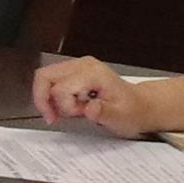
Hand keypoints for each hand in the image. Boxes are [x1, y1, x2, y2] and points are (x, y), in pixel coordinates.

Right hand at [30, 57, 151, 132]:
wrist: (139, 105)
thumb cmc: (131, 110)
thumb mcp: (120, 117)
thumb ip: (103, 112)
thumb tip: (90, 108)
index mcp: (94, 74)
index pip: (60, 88)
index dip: (63, 107)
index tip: (74, 116)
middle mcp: (83, 65)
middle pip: (44, 76)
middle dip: (44, 100)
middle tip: (53, 116)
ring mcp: (78, 66)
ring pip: (44, 77)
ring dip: (47, 98)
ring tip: (63, 111)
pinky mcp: (74, 71)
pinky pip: (50, 79)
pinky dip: (51, 96)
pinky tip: (64, 106)